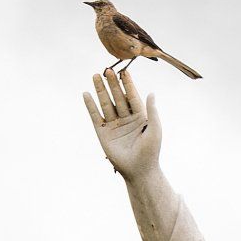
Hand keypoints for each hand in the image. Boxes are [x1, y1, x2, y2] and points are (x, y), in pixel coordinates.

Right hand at [85, 63, 161, 181]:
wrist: (139, 170)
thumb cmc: (150, 151)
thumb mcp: (154, 130)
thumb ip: (152, 112)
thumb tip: (151, 93)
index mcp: (139, 116)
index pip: (132, 96)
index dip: (128, 84)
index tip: (124, 71)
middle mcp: (125, 118)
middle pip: (117, 97)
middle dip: (113, 84)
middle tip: (108, 70)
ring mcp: (113, 125)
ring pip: (106, 103)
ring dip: (101, 90)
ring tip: (96, 75)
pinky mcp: (103, 133)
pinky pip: (95, 116)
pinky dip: (90, 106)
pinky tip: (86, 94)